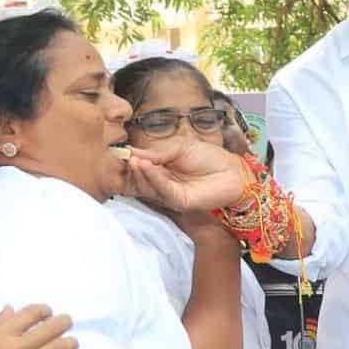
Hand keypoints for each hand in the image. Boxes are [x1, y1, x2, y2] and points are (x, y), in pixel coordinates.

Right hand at [125, 141, 248, 216]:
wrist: (231, 170)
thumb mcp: (179, 147)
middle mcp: (160, 182)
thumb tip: (132, 152)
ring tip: (134, 160)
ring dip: (138, 173)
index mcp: (159, 168)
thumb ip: (157, 151)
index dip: (128, 160)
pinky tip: (146, 166)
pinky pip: (162, 190)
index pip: (138, 167)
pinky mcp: (178, 201)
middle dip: (129, 168)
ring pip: (146, 187)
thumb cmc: (208, 156)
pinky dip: (153, 178)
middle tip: (124, 157)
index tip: (117, 151)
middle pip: (137, 180)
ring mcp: (168, 193)